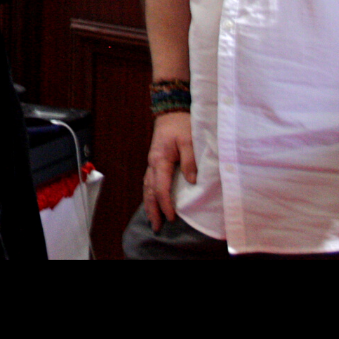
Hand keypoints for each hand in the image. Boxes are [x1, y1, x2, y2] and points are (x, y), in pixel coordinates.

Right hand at [142, 113, 195, 230]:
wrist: (171, 111)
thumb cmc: (181, 124)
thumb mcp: (189, 140)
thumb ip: (190, 160)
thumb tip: (191, 181)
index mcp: (160, 159)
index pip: (160, 187)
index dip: (165, 204)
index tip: (171, 217)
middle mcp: (152, 163)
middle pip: (149, 190)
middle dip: (152, 209)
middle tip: (156, 227)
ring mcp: (152, 162)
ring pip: (147, 187)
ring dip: (149, 204)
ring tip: (153, 220)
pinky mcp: (155, 161)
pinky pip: (149, 182)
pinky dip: (150, 195)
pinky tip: (153, 203)